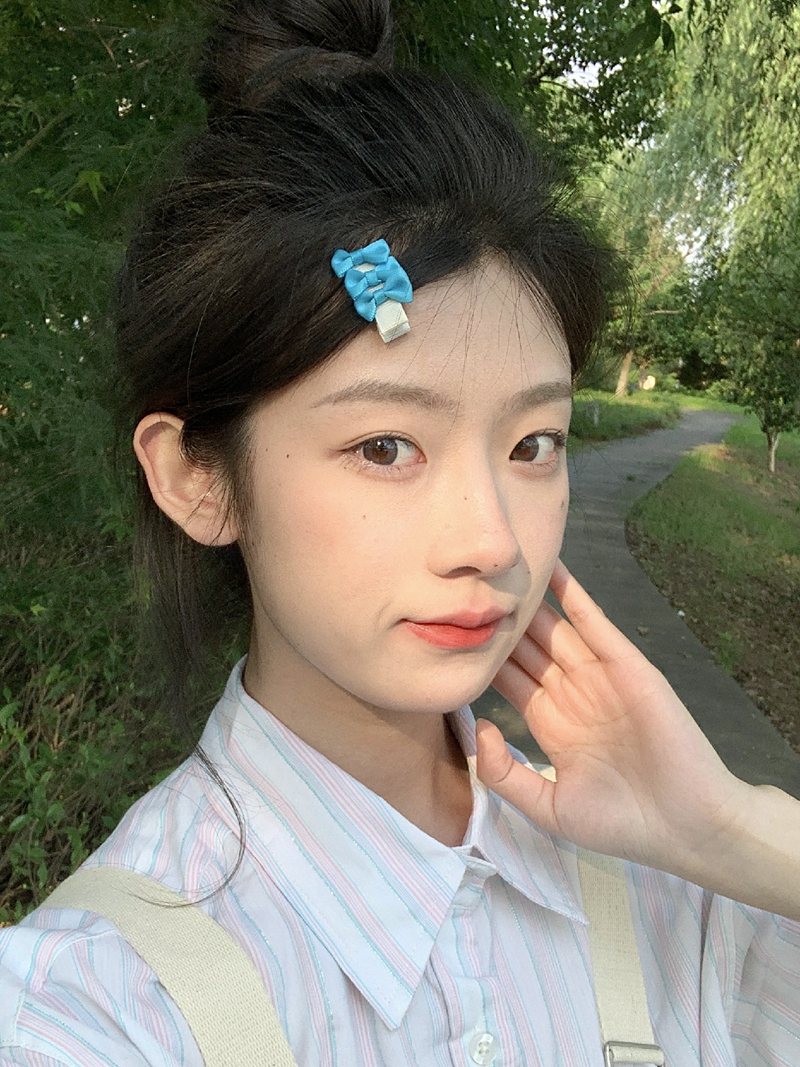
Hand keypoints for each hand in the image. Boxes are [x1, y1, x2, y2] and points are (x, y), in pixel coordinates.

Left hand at [476, 560, 748, 877]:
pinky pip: (594, 624)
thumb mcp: (547, 807)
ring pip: (554, 629)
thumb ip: (505, 773)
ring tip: (499, 569)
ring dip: (530, 600)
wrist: (686, 827)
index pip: (507, 679)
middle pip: (525, 648)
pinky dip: (574, 596)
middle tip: (467, 587)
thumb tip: (478, 725)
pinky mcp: (627, 666)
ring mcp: (598, 677)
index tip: (449, 630)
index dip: (481, 656)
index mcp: (550, 724)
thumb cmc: (620, 824)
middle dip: (499, 622)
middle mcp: (570, 694)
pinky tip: (552, 568)